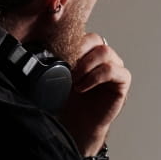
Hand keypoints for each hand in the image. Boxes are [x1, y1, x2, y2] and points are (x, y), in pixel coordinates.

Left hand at [57, 33, 128, 156]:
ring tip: (74, 80)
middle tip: (65, 67)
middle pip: (95, 39)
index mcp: (88, 52)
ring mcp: (114, 68)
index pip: (83, 34)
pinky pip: (113, 70)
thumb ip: (52, 58)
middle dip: (77, 52)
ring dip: (86, 65)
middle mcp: (103, 57)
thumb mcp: (54, 75)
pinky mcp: (122, 81)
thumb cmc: (66, 101)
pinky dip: (96, 76)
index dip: (70, 42)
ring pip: (105, 52)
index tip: (56, 54)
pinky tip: (83, 87)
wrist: (74, 124)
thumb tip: (39, 43)